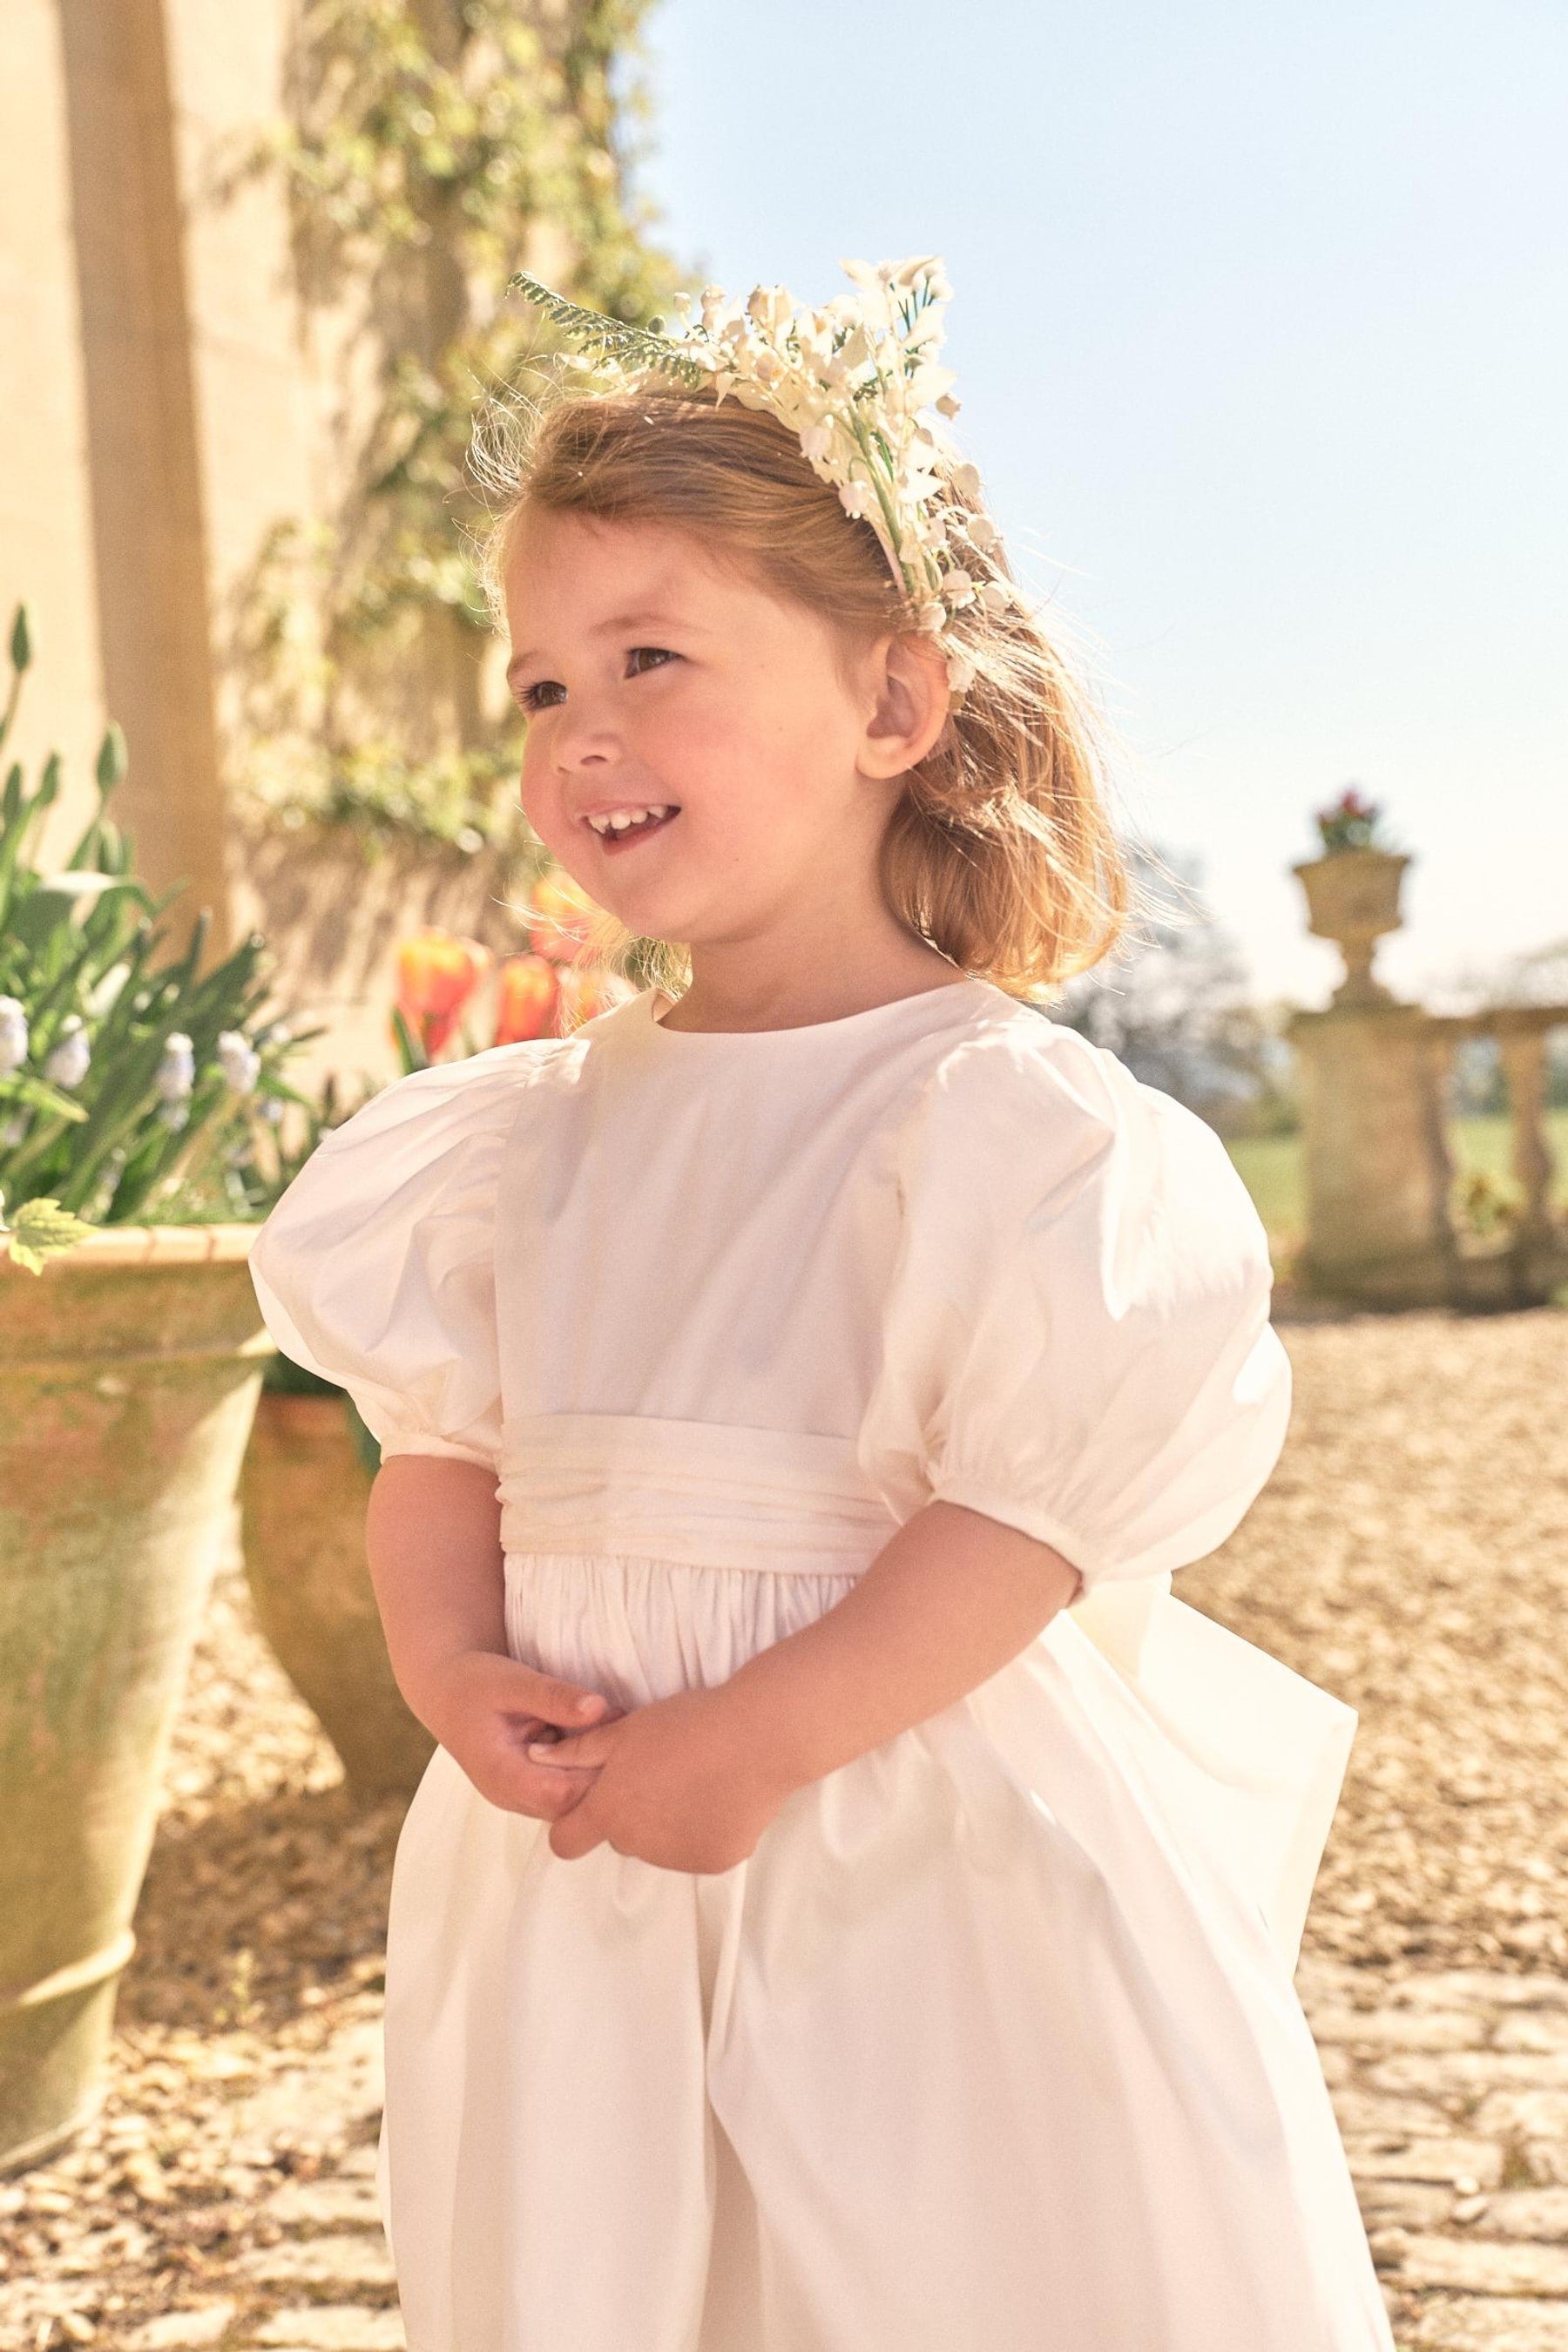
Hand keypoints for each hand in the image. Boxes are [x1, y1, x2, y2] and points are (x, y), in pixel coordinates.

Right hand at [417, 1649, 625, 1820]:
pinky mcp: (533, 1785)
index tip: (622, 1740)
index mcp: (503, 1776)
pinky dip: (587, 1766)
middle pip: (573, 1807)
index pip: (563, 1795)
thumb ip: (554, 1697)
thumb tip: (599, 1709)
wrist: (447, 1691)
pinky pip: (568, 1788)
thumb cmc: (475, 1683)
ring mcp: (523, 1796)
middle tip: (629, 1734)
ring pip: (574, 1802)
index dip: (596, 1774)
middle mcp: (513, 1796)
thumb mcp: (513, 1681)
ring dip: (598, 1770)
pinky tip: (601, 1735)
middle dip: (605, 1774)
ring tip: (617, 1731)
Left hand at [536, 1684, 790, 1873]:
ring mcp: (677, 1859)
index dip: (572, 1822)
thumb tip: (533, 1758)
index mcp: (610, 1811)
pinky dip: (701, 1831)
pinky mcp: (714, 1863)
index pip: (565, 1842)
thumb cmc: (687, 1724)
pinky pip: (695, 1850)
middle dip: (629, 1814)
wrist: (758, 1737)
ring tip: (693, 1779)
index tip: (592, 1799)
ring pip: (658, 1846)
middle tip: (658, 1772)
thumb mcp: (626, 1730)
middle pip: (619, 1838)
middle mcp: (638, 1845)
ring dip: (665, 1823)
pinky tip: (718, 1795)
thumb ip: (578, 1751)